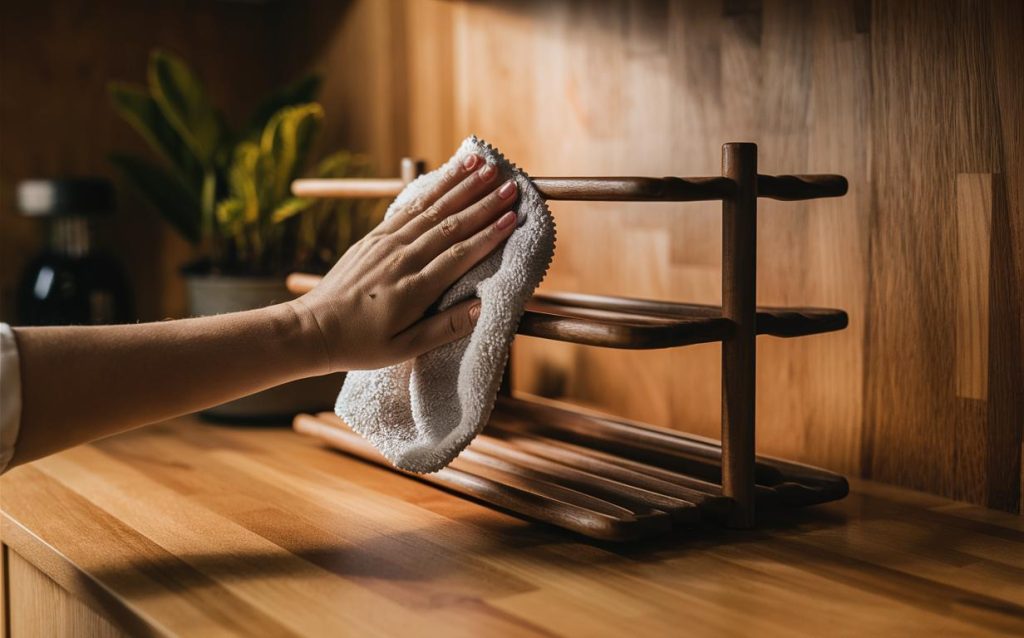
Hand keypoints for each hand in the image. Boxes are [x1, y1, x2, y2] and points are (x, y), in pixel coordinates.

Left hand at [288, 153, 518, 370]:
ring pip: (431, 208)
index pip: (459, 254)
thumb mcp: (405, 349)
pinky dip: (432, 188)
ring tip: (485, 164)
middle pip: (450, 224)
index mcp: (413, 289)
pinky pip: (409, 207)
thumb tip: (484, 307)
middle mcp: (401, 259)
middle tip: (511, 184)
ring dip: (460, 184)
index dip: (489, 234)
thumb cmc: (362, 344)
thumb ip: (446, 328)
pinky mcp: (374, 236)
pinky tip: (448, 174)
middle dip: (483, 202)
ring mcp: (386, 243)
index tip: (513, 216)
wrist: (314, 328)